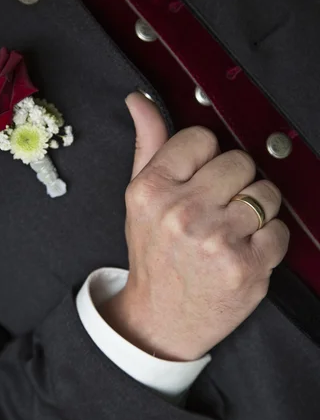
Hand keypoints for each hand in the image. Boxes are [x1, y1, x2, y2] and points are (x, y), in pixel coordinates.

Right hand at [100, 92, 289, 360]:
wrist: (162, 318)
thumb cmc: (154, 255)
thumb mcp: (140, 199)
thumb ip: (147, 145)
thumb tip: (140, 100)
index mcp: (151, 190)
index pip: (202, 138)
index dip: (205, 157)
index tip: (199, 177)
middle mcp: (182, 213)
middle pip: (239, 161)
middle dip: (233, 181)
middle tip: (216, 206)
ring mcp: (216, 240)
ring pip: (266, 192)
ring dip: (255, 209)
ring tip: (232, 228)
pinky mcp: (247, 266)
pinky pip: (279, 229)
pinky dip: (268, 240)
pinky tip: (243, 251)